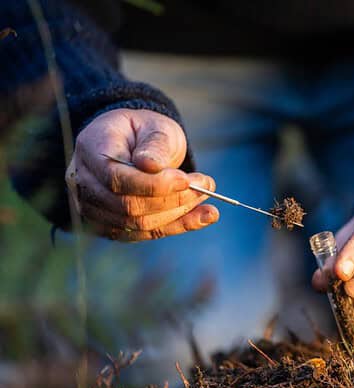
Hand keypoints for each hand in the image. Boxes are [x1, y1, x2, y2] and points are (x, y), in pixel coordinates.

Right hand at [65, 109, 218, 240]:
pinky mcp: (112, 225)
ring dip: (178, 214)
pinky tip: (204, 217)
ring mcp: (94, 207)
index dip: (152, 185)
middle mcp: (84, 182)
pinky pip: (145, 233)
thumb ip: (154, 145)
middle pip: (127, 205)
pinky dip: (178, 226)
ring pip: (137, 224)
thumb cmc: (145, 131)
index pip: (116, 178)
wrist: (136, 144)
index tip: (185, 180)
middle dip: (172, 200)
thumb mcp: (154, 126)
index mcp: (91, 150)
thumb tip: (151, 165)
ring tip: (208, 199)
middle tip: (206, 186)